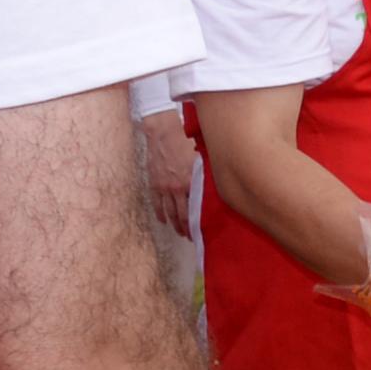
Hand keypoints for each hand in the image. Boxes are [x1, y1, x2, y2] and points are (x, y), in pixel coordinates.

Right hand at [137, 110, 197, 238]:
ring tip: (179, 232)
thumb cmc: (185, 142)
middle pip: (182, 214)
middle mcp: (177, 188)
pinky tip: (163, 221)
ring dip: (174, 224)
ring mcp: (164, 187)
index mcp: (191, 182)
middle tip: (191, 236)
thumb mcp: (200, 158)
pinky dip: (160, 214)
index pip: (196, 208)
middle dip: (187, 228)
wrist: (162, 133)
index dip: (199, 221)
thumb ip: (205, 175)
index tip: (202, 230)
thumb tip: (216, 186)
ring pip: (169, 212)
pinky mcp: (154, 184)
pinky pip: (156, 204)